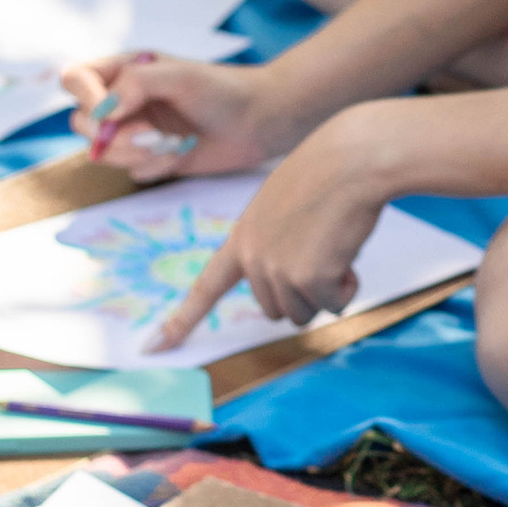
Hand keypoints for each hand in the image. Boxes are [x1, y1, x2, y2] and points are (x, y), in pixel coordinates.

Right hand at [63, 49, 302, 183]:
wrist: (259, 122)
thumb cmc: (222, 90)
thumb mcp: (178, 76)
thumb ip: (135, 85)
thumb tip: (102, 111)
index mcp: (124, 70)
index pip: (75, 80)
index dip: (85, 98)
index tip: (110, 113)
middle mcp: (123, 100)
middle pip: (81, 122)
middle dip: (112, 136)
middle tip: (150, 136)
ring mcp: (134, 130)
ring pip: (102, 152)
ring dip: (134, 154)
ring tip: (172, 144)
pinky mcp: (150, 157)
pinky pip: (130, 171)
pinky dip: (153, 167)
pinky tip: (181, 154)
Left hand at [147, 107, 395, 346]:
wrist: (353, 159)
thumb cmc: (328, 174)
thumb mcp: (282, 205)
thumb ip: (273, 239)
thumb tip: (293, 277)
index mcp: (242, 237)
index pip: (206, 286)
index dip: (181, 320)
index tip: (154, 347)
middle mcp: (253, 258)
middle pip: (275, 308)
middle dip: (303, 292)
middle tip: (323, 253)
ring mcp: (277, 270)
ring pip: (304, 312)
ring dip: (327, 290)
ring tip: (336, 246)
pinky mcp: (308, 279)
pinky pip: (334, 305)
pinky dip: (347, 288)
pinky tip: (348, 252)